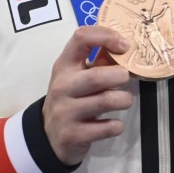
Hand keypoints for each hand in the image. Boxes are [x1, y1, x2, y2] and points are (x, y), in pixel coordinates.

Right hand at [42, 26, 133, 164]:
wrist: (48, 135)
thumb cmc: (70, 98)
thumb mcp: (77, 76)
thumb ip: (99, 61)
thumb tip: (125, 47)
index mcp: (64, 65)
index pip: (82, 38)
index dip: (107, 36)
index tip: (124, 46)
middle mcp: (62, 86)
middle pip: (97, 76)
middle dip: (120, 76)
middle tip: (125, 78)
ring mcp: (65, 112)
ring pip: (106, 101)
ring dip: (124, 100)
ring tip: (124, 100)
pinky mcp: (73, 135)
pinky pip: (107, 128)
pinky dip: (117, 125)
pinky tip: (113, 123)